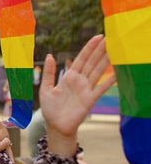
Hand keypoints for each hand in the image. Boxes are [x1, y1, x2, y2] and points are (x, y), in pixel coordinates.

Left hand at [40, 35, 115, 156]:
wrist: (56, 126)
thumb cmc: (50, 108)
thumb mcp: (46, 88)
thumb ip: (49, 72)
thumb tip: (49, 55)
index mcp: (69, 77)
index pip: (81, 59)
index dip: (89, 48)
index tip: (97, 37)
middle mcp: (79, 81)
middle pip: (92, 62)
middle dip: (100, 50)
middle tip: (110, 38)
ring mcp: (86, 89)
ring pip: (98, 72)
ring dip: (106, 61)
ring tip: (115, 50)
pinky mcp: (90, 99)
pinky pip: (101, 88)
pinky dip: (109, 81)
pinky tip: (117, 72)